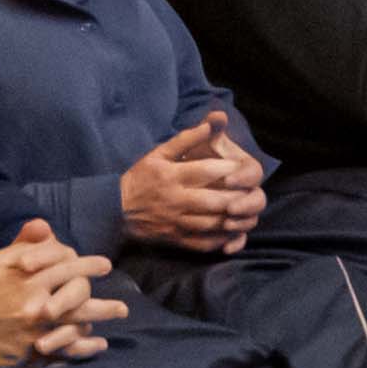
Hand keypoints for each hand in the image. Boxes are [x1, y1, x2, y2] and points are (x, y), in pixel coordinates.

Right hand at [0, 221, 116, 367]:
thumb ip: (23, 246)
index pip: (70, 268)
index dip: (90, 265)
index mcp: (28, 279)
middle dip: (105, 306)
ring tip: (108, 333)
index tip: (104, 266)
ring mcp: (31, 334)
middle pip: (82, 304)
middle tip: (123, 308)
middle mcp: (35, 307)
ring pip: (75, 332)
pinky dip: (77, 353)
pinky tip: (88, 351)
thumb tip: (45, 227)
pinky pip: (59, 356)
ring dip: (95, 331)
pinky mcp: (23, 356)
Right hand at [120, 107, 266, 249]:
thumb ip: (185, 139)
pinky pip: (202, 243)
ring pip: (210, 224)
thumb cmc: (140, 178)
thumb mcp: (158, 154)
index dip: (227, 169)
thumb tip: (209, 124)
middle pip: (212, 201)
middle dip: (236, 198)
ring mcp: (175, 222)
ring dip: (232, 219)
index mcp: (171, 176)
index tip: (241, 167)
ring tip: (246, 212)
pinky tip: (233, 233)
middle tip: (251, 193)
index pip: (204, 171)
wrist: (115, 210)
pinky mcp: (175, 239)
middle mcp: (174, 200)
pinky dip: (221, 240)